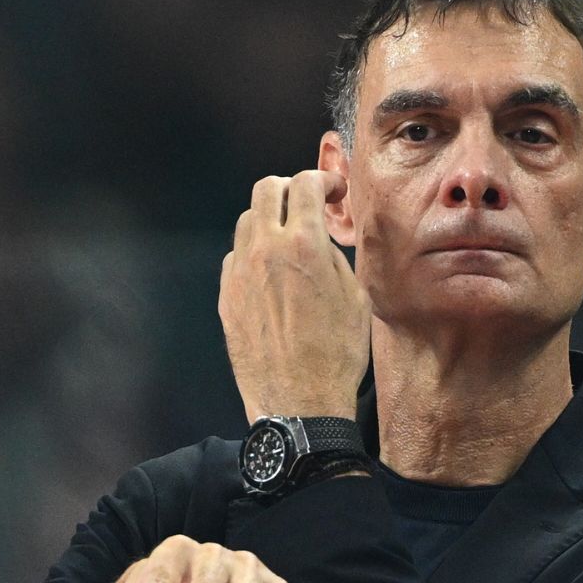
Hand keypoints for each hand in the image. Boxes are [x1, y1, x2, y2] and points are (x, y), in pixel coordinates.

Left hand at [219, 170, 370, 422]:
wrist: (299, 403)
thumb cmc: (337, 354)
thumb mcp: (356, 299)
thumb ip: (334, 258)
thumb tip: (321, 241)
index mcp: (303, 244)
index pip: (305, 183)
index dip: (324, 179)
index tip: (335, 191)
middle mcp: (265, 249)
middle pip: (266, 189)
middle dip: (290, 189)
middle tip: (307, 204)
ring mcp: (239, 272)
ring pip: (246, 222)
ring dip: (269, 221)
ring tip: (287, 241)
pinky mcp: (226, 296)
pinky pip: (236, 258)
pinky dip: (254, 254)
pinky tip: (270, 275)